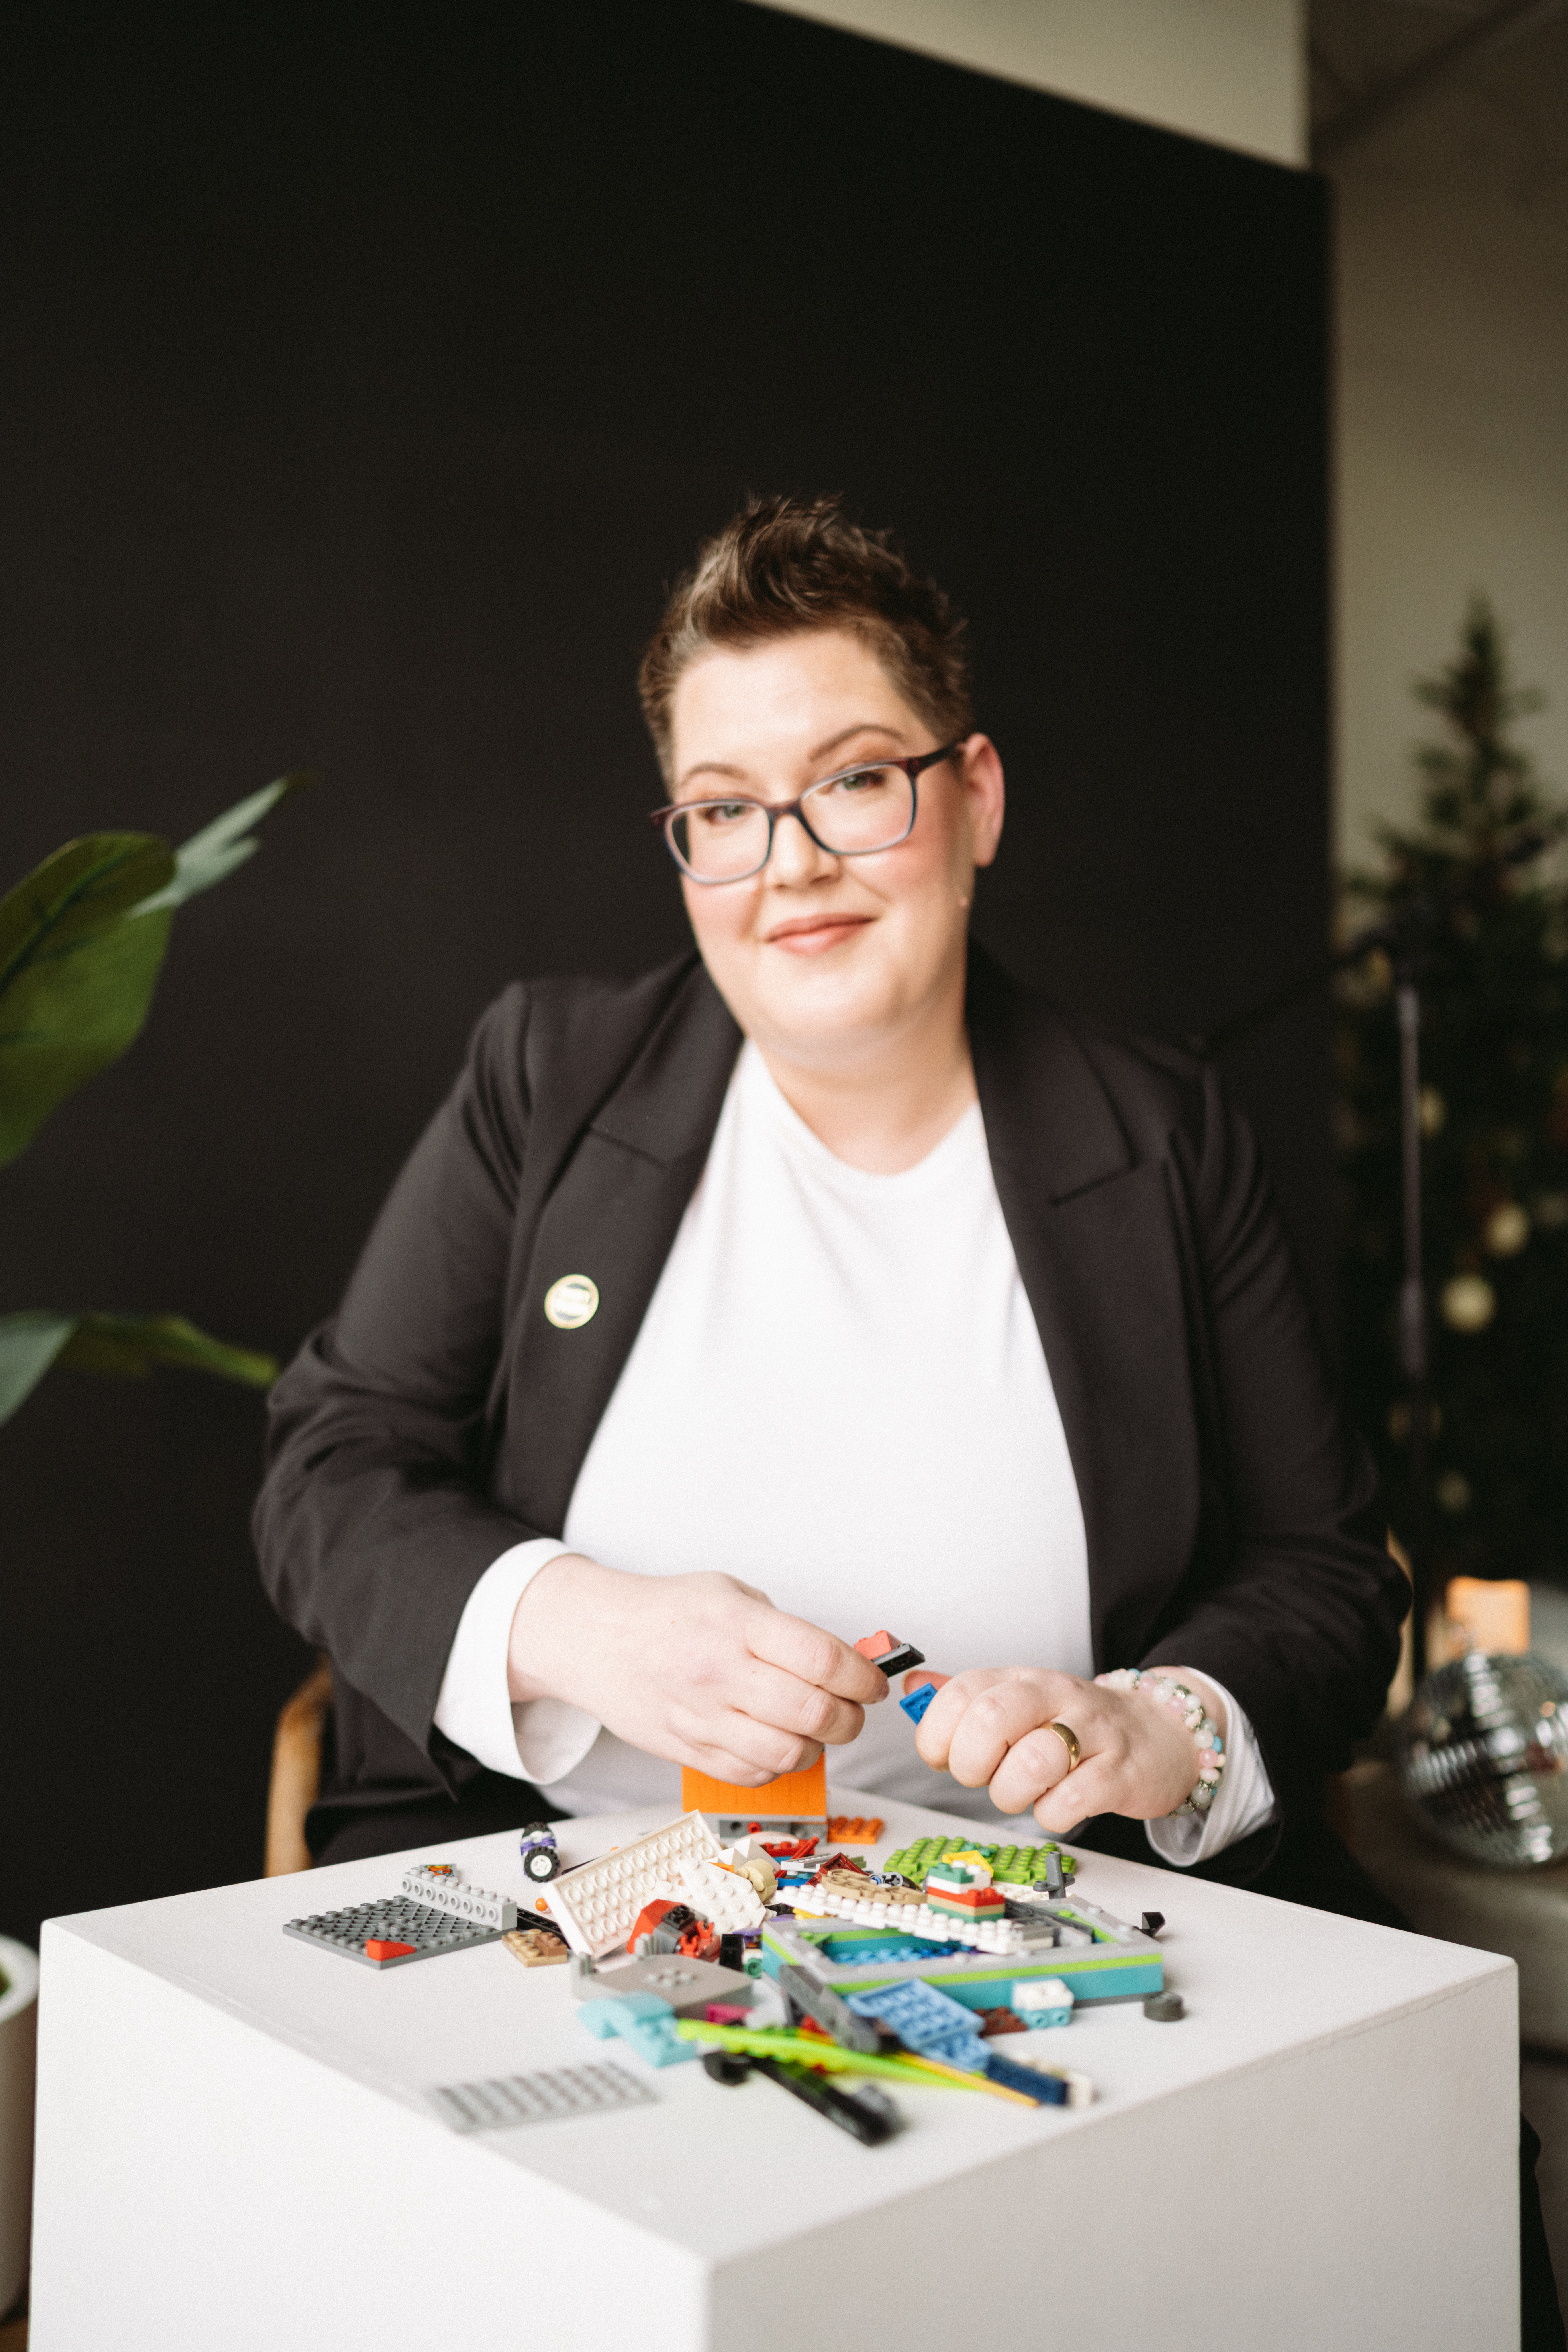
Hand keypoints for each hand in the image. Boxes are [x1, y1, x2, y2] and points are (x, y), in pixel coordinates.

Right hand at [507, 1554, 886, 1783]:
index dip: (863, 1677)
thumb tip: (846, 1664)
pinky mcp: (687, 1751)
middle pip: (812, 1713)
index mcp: (736, 1625)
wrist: (595, 1639)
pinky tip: (776, 1741)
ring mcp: (701, 1718)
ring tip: (814, 1727)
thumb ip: (785, 1629)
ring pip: (787, 1754)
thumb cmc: (668, 1614)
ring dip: (816, 1746)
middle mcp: (718, 1673)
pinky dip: (777, 1765)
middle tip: (852, 1709)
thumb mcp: (731, 1594)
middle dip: (850, 1718)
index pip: (821, 1659)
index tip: (873, 1683)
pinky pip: (752, 1775)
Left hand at [914, 1665, 1220, 1832]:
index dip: (937, 1731)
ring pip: (1033, 1761)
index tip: (940, 1755)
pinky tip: (1056, 1805)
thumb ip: (967, 1697)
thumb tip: (912, 1685)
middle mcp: (1056, 1697)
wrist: (1159, 1733)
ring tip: (1019, 1793)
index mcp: (1022, 1680)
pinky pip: (1073, 1799)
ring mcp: (1092, 1733)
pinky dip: (1053, 1813)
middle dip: (970, 1761)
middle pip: (992, 1718)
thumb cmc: (1077, 1725)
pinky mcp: (1120, 1773)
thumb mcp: (1021, 1699)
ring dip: (1011, 1792)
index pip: (962, 1690)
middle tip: (980, 1777)